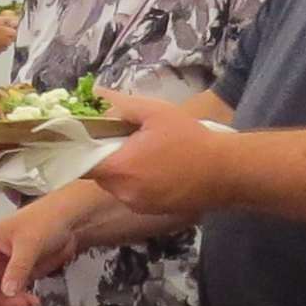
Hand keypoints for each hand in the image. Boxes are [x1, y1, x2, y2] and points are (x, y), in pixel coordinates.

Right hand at [0, 11, 19, 57]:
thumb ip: (7, 20)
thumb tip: (14, 21)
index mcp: (10, 34)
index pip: (16, 28)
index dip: (11, 24)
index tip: (7, 22)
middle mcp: (8, 42)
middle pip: (12, 35)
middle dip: (7, 31)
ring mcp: (2, 48)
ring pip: (5, 41)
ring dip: (2, 36)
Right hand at [0, 198, 81, 305]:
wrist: (67, 220)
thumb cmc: (45, 218)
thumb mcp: (30, 242)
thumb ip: (18, 268)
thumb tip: (7, 290)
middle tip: (10, 304)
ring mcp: (2, 269)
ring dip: (7, 304)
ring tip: (27, 301)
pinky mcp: (16, 277)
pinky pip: (10, 296)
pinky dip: (18, 302)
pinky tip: (31, 300)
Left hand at [89, 106, 233, 220]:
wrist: (224, 172)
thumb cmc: (189, 139)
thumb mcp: (156, 112)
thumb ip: (121, 104)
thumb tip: (96, 93)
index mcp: (120, 168)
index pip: (82, 165)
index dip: (81, 151)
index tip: (90, 139)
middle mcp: (123, 192)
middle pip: (100, 175)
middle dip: (109, 157)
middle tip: (129, 140)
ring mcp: (137, 205)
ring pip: (117, 186)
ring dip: (124, 171)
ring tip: (148, 154)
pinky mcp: (151, 211)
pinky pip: (133, 195)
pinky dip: (138, 183)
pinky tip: (158, 170)